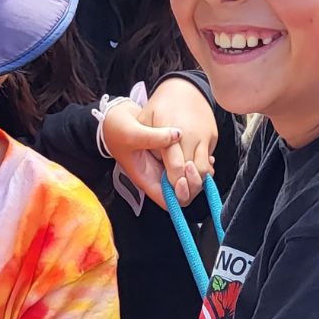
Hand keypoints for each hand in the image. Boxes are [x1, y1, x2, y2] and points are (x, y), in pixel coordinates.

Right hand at [104, 81, 219, 208]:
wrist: (113, 116)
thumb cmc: (115, 129)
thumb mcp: (132, 132)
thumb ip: (154, 137)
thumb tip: (177, 135)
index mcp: (145, 178)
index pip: (167, 201)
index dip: (180, 196)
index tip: (185, 180)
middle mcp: (156, 175)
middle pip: (181, 194)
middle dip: (193, 185)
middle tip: (196, 167)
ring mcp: (163, 165)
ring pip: (187, 179)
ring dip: (198, 173)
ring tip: (205, 160)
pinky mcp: (168, 155)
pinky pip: (186, 164)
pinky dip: (197, 161)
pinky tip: (204, 152)